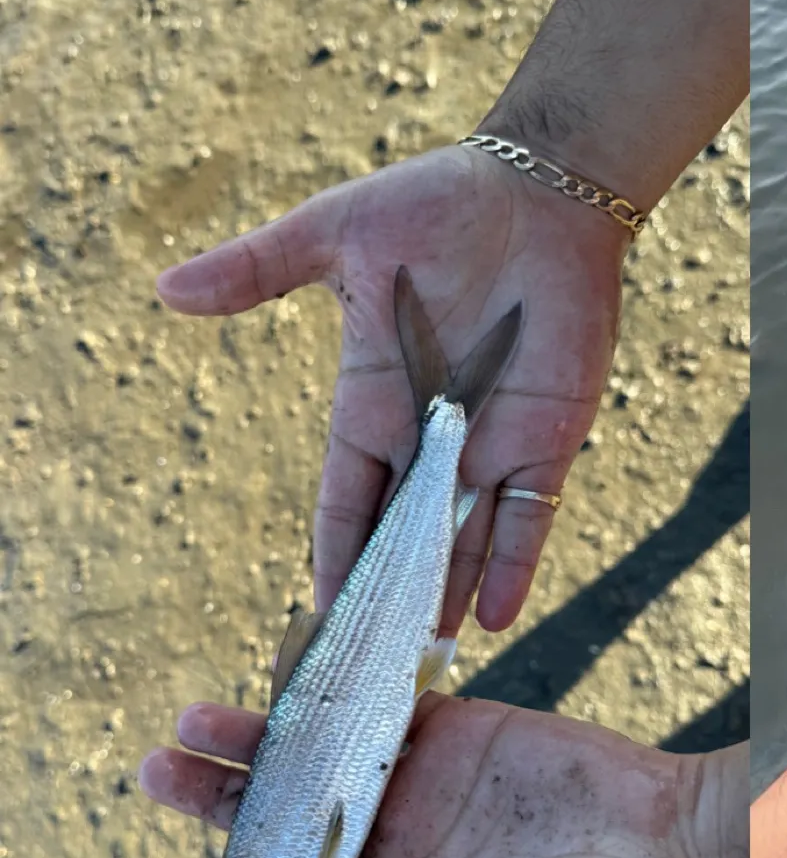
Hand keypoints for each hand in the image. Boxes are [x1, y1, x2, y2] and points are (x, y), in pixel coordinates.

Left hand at [137, 695, 745, 857]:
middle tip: (158, 777)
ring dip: (255, 744)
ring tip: (190, 724)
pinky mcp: (468, 735)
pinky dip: (330, 690)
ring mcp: (434, 796)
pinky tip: (281, 672)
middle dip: (220, 810)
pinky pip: (382, 706)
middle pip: (288, 837)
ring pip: (319, 764)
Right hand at [157, 146, 628, 633]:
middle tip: (367, 662)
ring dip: (443, 597)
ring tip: (422, 659)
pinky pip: (529, 517)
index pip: (347, 495)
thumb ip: (260, 270)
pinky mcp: (548, 439)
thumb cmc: (439, 206)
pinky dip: (513, 564)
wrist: (541, 194)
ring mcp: (491, 443)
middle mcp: (430, 438)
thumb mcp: (337, 235)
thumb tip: (166, 289)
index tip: (318, 611)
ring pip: (461, 540)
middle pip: (402, 536)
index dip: (333, 552)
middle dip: (386, 596)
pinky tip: (495, 616)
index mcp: (373, 402)